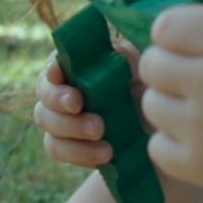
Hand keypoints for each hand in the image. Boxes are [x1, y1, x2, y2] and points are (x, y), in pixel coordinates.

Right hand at [34, 41, 143, 167]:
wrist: (158, 132)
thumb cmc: (145, 93)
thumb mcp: (140, 71)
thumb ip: (124, 56)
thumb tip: (111, 49)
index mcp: (78, 66)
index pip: (56, 62)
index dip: (53, 67)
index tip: (58, 74)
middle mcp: (63, 90)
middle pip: (44, 92)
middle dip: (58, 98)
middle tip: (78, 104)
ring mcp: (60, 119)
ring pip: (46, 121)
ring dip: (70, 126)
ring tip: (100, 132)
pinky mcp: (67, 146)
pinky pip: (57, 149)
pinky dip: (78, 152)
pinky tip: (104, 154)